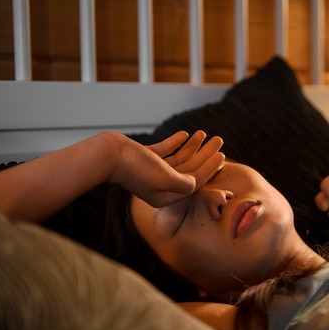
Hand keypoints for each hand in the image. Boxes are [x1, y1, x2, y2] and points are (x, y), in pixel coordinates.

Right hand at [108, 131, 224, 207]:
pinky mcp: (144, 158)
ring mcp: (151, 171)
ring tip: (203, 133)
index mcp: (165, 196)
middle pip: (188, 169)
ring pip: (178, 158)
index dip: (210, 168)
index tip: (221, 155)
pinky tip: (185, 134)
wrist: (107, 155)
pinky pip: (165, 151)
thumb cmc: (136, 168)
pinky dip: (176, 142)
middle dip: (205, 154)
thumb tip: (196, 182)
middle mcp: (159, 186)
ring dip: (192, 146)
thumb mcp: (166, 179)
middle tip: (219, 139)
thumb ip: (185, 183)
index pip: (194, 182)